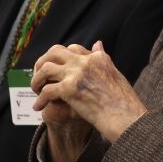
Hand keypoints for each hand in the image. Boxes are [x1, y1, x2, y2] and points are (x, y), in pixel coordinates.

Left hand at [32, 41, 146, 143]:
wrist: (127, 118)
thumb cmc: (124, 102)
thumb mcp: (115, 74)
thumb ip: (103, 58)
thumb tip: (97, 43)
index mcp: (97, 58)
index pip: (73, 49)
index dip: (61, 58)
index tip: (56, 67)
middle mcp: (85, 62)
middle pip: (55, 52)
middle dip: (43, 61)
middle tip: (39, 74)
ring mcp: (76, 74)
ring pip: (46, 68)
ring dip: (37, 79)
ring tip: (35, 90)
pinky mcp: (69, 90)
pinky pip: (46, 91)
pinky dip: (40, 99)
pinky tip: (38, 107)